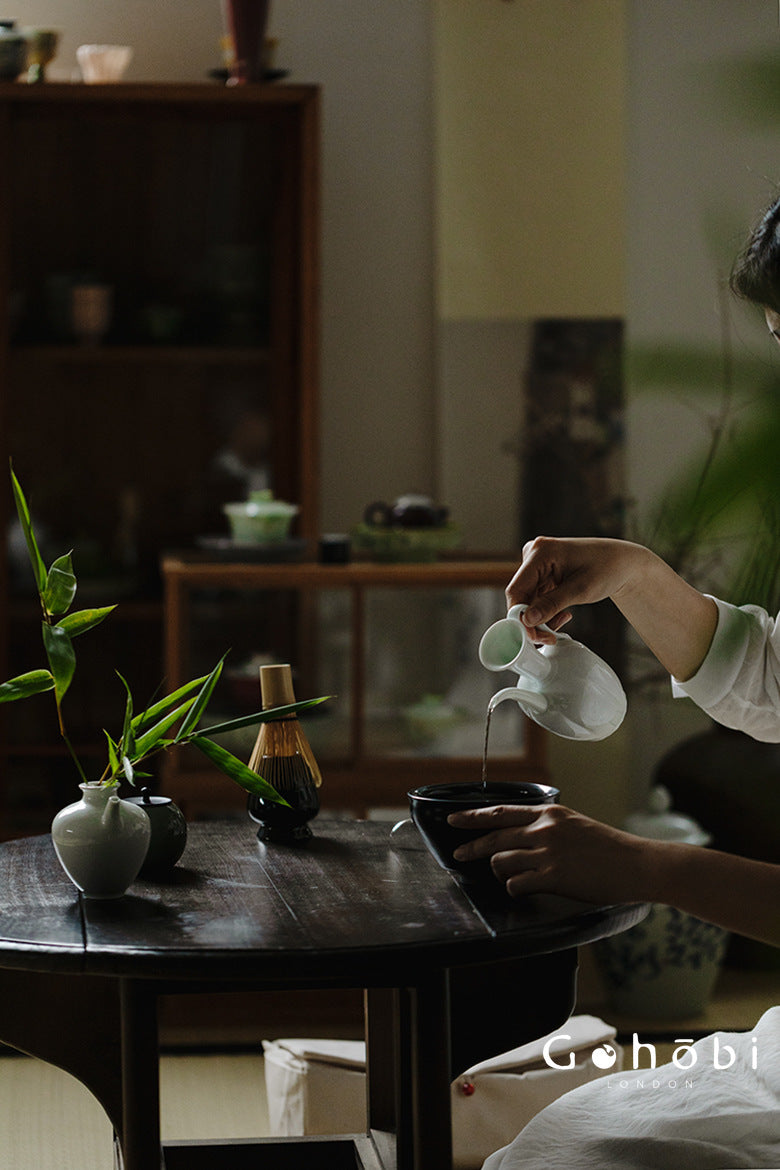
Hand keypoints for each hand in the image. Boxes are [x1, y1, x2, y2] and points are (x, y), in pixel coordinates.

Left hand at [448, 804, 653, 902]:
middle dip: (471, 847)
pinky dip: (515, 889)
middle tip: (458, 855)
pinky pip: (516, 884)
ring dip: (500, 873)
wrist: (636, 864)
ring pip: (500, 862)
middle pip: (494, 837)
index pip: (501, 812)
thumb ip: (548, 827)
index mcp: (549, 813)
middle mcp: (544, 829)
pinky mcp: (553, 877)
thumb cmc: (609, 848)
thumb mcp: (575, 824)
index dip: (473, 816)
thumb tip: (524, 836)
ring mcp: (548, 853)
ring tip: (513, 877)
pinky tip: (524, 890)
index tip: (454, 820)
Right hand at [505, 537, 716, 679]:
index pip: (516, 590)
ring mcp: (537, 565)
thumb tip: (527, 621)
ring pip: (528, 601)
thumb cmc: (606, 568)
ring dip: (541, 618)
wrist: (622, 563)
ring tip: (563, 622)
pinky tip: (564, 615)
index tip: (530, 637)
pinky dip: (547, 612)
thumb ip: (551, 605)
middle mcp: (533, 555)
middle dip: (532, 621)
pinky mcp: (543, 575)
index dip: (519, 616)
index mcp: (540, 552)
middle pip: (521, 597)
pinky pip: (537, 599)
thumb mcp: (580, 590)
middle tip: (549, 638)